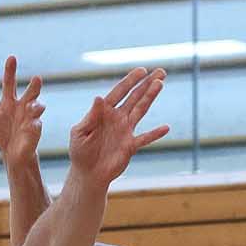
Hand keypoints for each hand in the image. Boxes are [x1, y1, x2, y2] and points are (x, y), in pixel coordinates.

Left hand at [0, 56, 44, 165]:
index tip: (11, 58)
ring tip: (33, 106)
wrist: (10, 154)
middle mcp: (22, 107)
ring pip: (37, 107)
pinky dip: (34, 125)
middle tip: (37, 79)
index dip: (11, 71)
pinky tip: (31, 124)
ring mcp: (30, 118)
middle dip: (34, 86)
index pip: (10, 82)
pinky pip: (36, 126)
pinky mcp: (35, 131)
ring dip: (36, 105)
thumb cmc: (0, 132)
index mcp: (10, 101)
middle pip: (30, 92)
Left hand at [68, 67, 168, 184]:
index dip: (130, 81)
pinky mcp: (130, 146)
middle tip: (160, 72)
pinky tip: (166, 128)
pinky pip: (145, 138)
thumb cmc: (80, 152)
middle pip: (134, 97)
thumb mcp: (80, 133)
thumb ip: (91, 116)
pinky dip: (155, 134)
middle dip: (147, 84)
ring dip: (150, 97)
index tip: (142, 71)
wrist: (87, 174)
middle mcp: (117, 118)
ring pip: (141, 110)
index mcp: (104, 112)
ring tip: (160, 84)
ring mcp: (125, 131)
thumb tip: (99, 98)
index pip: (119, 92)